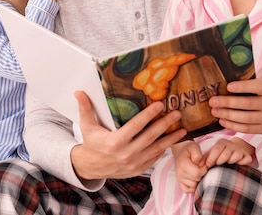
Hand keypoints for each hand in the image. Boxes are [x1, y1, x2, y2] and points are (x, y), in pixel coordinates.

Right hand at [70, 91, 185, 180]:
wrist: (91, 167)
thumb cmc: (91, 143)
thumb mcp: (87, 126)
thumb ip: (85, 108)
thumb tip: (78, 92)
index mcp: (115, 142)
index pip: (136, 125)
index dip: (149, 114)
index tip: (160, 104)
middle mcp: (126, 153)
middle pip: (150, 136)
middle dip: (165, 124)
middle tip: (176, 113)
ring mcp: (134, 163)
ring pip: (157, 149)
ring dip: (171, 139)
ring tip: (183, 129)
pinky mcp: (139, 169)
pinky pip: (155, 157)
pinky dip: (164, 149)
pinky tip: (172, 140)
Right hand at [172, 141, 206, 193]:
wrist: (180, 150)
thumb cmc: (188, 148)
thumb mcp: (194, 146)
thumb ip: (198, 154)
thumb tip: (199, 163)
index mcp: (183, 164)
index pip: (197, 173)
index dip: (203, 170)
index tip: (204, 165)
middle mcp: (180, 173)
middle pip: (196, 180)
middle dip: (201, 175)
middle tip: (201, 168)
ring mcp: (179, 178)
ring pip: (193, 186)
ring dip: (197, 181)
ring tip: (197, 173)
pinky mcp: (180, 182)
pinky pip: (187, 190)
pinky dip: (192, 187)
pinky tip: (195, 180)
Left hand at [203, 138, 253, 167]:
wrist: (234, 151)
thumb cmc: (220, 155)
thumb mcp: (211, 155)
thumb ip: (204, 159)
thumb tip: (198, 166)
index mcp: (221, 143)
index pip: (216, 149)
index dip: (211, 158)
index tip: (208, 165)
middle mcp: (231, 145)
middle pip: (226, 153)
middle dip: (220, 160)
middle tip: (218, 164)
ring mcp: (240, 150)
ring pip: (236, 155)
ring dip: (231, 161)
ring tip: (228, 163)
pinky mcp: (247, 156)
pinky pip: (246, 159)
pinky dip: (242, 162)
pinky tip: (238, 164)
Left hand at [209, 79, 261, 132]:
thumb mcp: (261, 83)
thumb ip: (246, 84)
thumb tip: (222, 84)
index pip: (256, 87)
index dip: (242, 87)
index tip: (228, 86)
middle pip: (248, 104)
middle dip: (228, 103)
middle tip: (213, 101)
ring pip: (246, 118)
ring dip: (228, 115)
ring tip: (215, 111)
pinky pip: (247, 129)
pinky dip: (233, 125)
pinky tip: (222, 120)